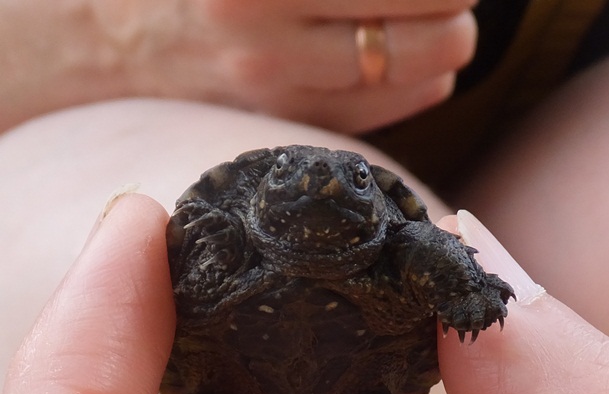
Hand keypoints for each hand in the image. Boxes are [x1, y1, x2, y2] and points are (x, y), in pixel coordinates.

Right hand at [1, 0, 476, 132]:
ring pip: (404, 74)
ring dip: (447, 47)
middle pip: (423, 24)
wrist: (123, 39)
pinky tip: (429, 71)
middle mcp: (269, 30)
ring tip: (450, 26)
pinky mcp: (280, 122)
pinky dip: (417, 90)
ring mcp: (276, 86)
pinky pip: (372, 113)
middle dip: (458, 4)